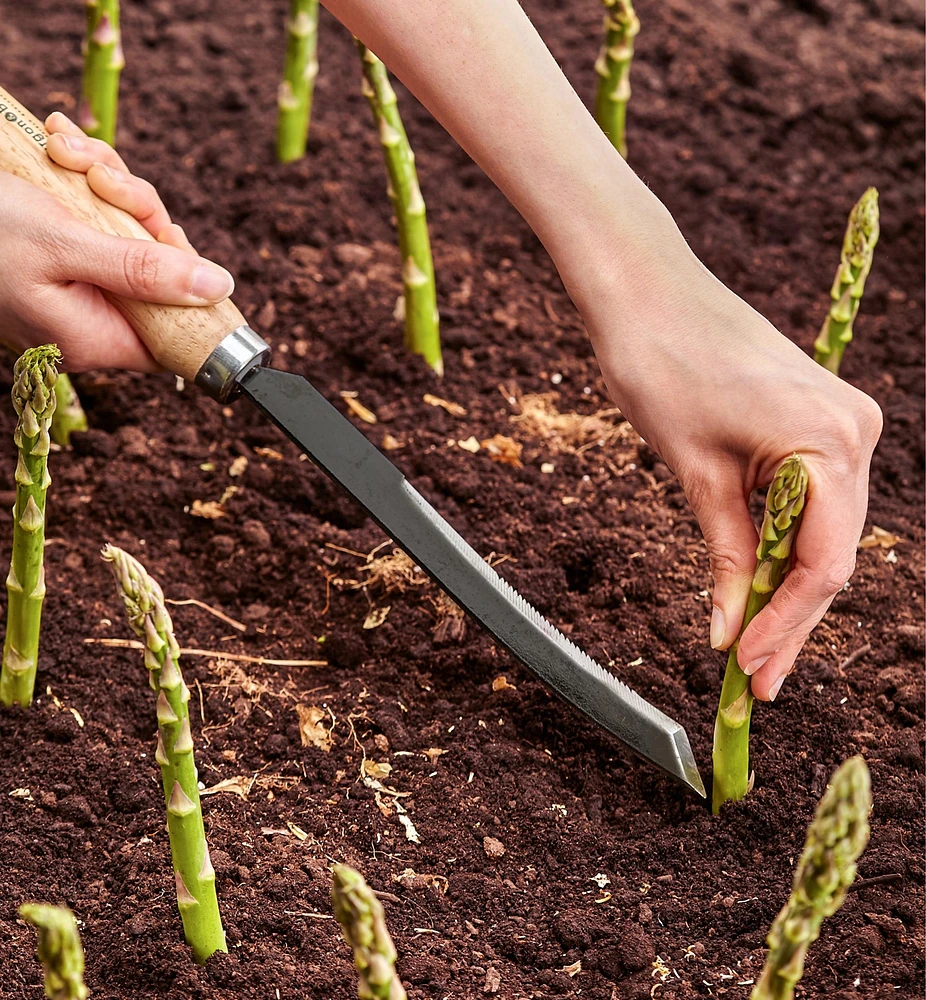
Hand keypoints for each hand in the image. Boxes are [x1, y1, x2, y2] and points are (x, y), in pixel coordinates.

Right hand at [0, 112, 234, 370]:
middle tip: (105, 183)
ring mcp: (75, 285)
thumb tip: (216, 287)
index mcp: (93, 338)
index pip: (174, 336)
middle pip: (159, 273)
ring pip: (130, 234)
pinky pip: (100, 217)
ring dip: (109, 184)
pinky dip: (86, 177)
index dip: (190, 290)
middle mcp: (88, 318)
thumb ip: (142, 271)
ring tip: (65, 153)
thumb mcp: (66, 245)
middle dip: (139, 215)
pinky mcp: (62, 252)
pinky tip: (59, 147)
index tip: (171, 242)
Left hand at [581, 227, 882, 701]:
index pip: (824, 564)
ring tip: (751, 646)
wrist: (646, 290)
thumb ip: (726, 555)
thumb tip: (731, 634)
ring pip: (824, 532)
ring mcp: (842, 422)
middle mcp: (854, 431)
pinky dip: (784, 544)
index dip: (786, 627)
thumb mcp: (694, 473)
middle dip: (789, 618)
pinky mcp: (818, 418)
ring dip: (786, 587)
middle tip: (753, 680)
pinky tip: (757, 585)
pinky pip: (812, 500)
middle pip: (831, 554)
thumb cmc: (660, 366)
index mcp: (830, 441)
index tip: (749, 672)